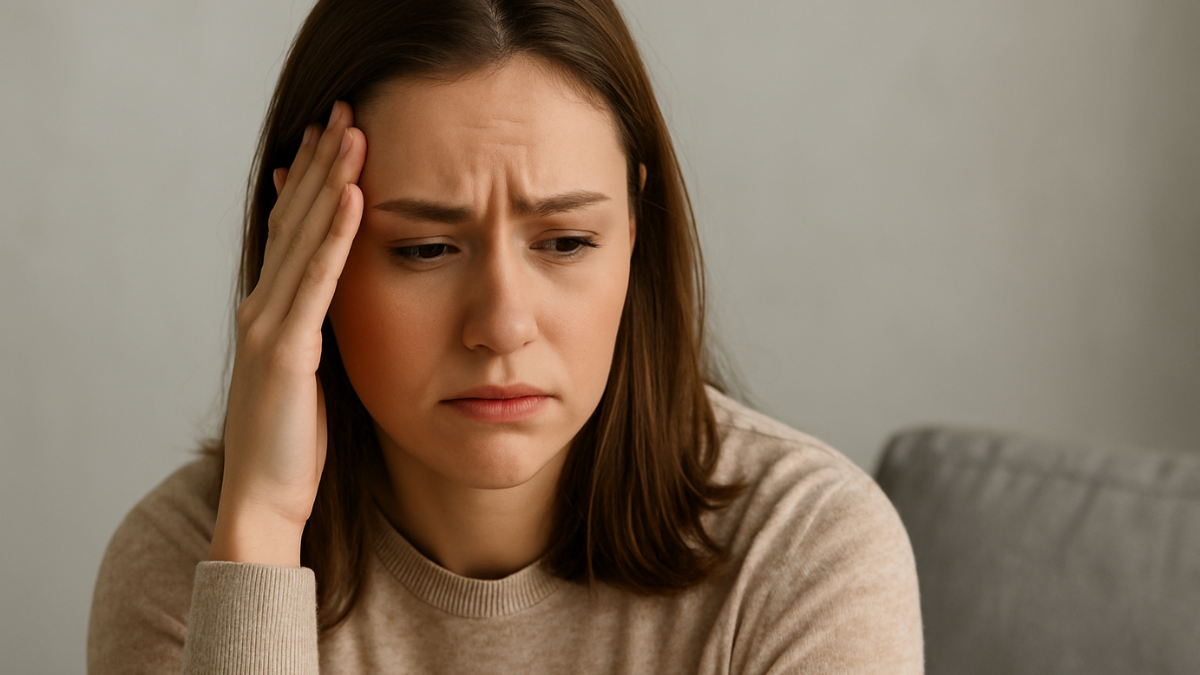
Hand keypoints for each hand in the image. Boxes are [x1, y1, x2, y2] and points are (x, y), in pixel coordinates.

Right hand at [209, 101, 364, 566]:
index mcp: (272, 312)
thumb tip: (335, 303)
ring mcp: (269, 325)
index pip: (293, 231)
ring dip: (331, 182)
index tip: (334, 138)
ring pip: (303, 238)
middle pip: (294, 219)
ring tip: (353, 133)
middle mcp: (263, 308)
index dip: (313, 182)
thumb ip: (317, 332)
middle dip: (321, 164)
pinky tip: (356, 197)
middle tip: (344, 111)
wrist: (265, 499)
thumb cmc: (294, 444)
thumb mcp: (310, 374)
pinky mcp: (286, 350)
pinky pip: (317, 281)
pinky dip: (335, 235)